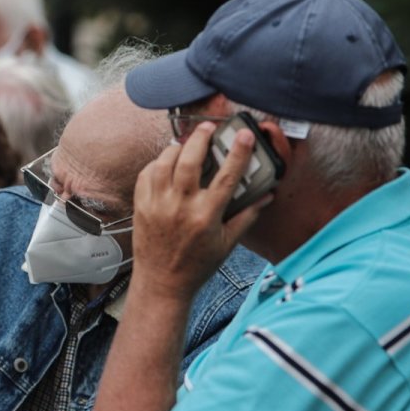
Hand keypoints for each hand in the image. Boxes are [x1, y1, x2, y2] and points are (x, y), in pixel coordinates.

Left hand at [131, 122, 269, 302]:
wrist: (162, 283)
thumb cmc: (197, 265)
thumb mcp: (228, 243)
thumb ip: (248, 216)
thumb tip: (268, 195)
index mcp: (206, 216)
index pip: (227, 176)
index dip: (238, 152)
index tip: (244, 134)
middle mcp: (180, 207)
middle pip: (189, 161)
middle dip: (200, 138)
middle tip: (208, 127)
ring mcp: (157, 205)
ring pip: (164, 163)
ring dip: (176, 147)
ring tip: (187, 142)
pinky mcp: (141, 206)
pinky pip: (146, 175)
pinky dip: (157, 163)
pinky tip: (166, 161)